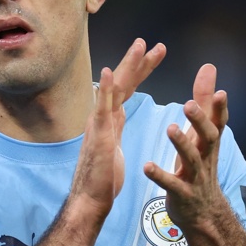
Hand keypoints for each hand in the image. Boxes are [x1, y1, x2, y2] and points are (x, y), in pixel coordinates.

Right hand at [69, 39, 165, 222]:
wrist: (90, 200)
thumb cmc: (101, 180)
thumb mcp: (113, 148)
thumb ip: (114, 131)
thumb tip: (117, 119)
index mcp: (110, 120)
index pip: (128, 89)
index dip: (140, 71)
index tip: (153, 55)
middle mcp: (103, 117)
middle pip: (124, 83)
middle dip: (139, 63)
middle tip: (154, 44)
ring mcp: (99, 124)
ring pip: (116, 89)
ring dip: (128, 66)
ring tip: (140, 46)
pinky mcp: (98, 135)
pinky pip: (103, 108)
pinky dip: (106, 89)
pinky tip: (110, 72)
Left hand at [144, 63, 228, 229]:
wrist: (203, 213)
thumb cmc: (200, 167)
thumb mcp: (203, 135)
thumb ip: (204, 102)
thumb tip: (209, 67)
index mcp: (208, 143)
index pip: (218, 122)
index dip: (220, 108)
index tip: (221, 92)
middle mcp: (205, 158)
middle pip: (208, 138)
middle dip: (200, 122)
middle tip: (189, 105)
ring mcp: (195, 177)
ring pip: (191, 159)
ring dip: (182, 144)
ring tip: (170, 128)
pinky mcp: (182, 194)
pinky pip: (171, 184)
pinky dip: (160, 175)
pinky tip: (147, 166)